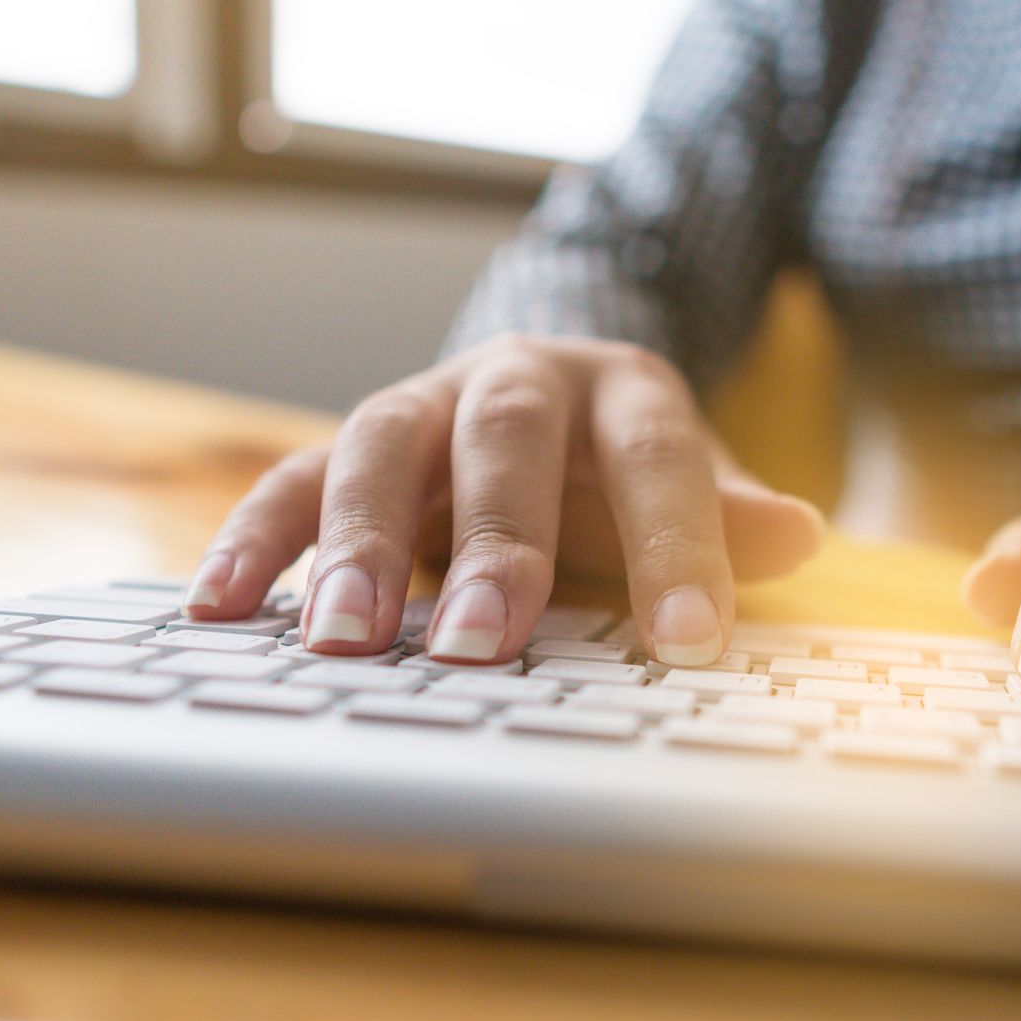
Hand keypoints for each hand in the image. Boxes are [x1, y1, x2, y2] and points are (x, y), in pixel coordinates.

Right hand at [185, 336, 824, 663]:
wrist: (542, 389)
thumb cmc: (619, 461)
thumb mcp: (688, 479)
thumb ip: (727, 514)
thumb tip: (798, 535)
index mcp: (619, 387)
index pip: (655, 457)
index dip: (677, 544)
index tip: (692, 641)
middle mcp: (514, 379)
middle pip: (503, 440)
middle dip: (494, 540)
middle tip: (484, 641)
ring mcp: (424, 404)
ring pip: (378, 449)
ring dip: (357, 544)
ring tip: (345, 639)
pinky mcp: (351, 443)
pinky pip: (292, 480)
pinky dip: (254, 541)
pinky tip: (222, 610)